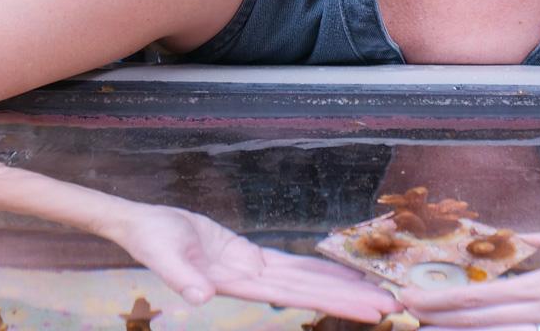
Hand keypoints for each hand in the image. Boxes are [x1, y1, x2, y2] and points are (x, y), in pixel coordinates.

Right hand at [101, 204, 401, 321]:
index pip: (299, 297)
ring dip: (342, 287)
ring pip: (308, 279)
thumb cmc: (152, 240)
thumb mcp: (163, 256)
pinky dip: (319, 268)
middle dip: (353, 299)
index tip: (370, 311)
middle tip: (395, 306)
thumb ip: (181, 277)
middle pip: (313, 292)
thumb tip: (201, 296)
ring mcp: (255, 271)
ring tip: (379, 294)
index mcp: (240, 284)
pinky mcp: (252, 257)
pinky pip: (293, 263)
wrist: (143, 227)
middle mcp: (255, 282)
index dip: (336, 303)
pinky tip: (341, 273)